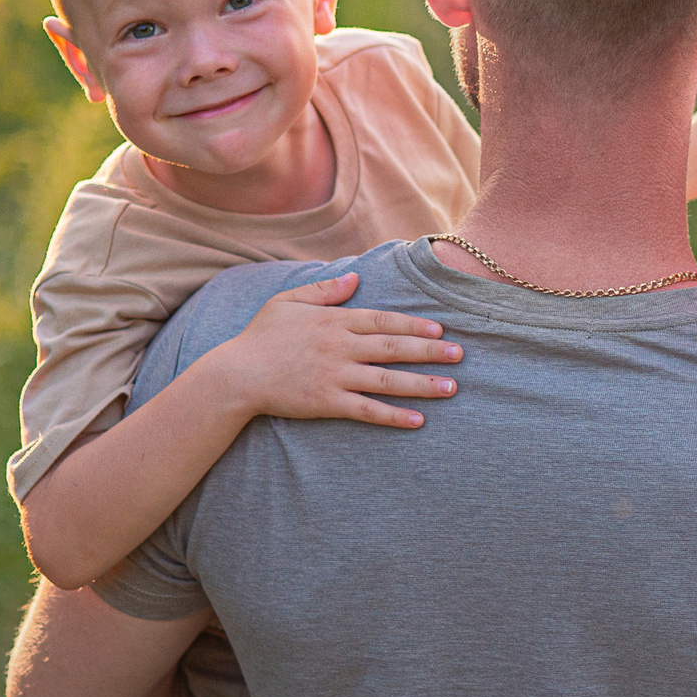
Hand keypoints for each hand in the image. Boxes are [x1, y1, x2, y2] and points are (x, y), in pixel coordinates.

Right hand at [212, 273, 461, 427]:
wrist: (237, 374)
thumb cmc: (261, 337)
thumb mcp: (287, 301)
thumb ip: (323, 289)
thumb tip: (355, 276)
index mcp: (334, 321)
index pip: (383, 321)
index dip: (414, 325)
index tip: (440, 329)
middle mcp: (340, 347)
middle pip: (394, 347)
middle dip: (430, 351)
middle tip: (460, 355)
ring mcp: (335, 376)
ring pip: (387, 380)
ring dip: (422, 384)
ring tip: (451, 388)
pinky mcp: (327, 403)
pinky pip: (367, 410)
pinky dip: (393, 416)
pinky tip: (417, 420)